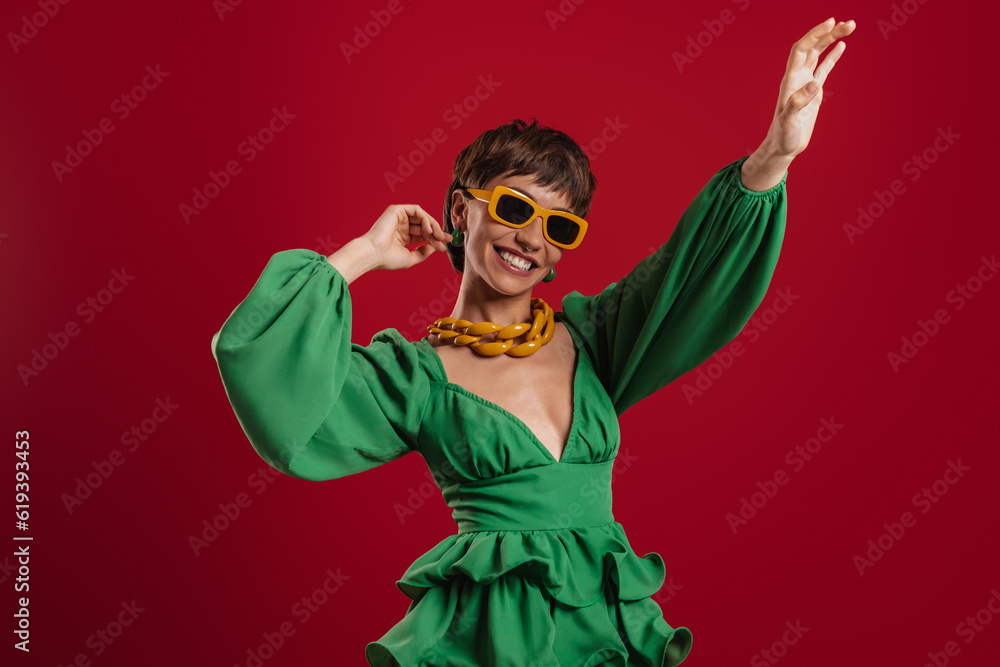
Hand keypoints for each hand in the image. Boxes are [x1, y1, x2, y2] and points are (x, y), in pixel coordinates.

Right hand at [362, 204, 450, 270]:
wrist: (374, 254)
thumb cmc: (388, 259)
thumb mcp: (410, 258)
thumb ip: (423, 252)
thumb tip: (435, 246)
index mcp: (403, 237)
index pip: (424, 235)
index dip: (436, 238)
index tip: (446, 243)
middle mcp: (401, 226)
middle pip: (425, 226)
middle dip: (437, 233)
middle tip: (446, 239)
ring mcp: (399, 217)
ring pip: (423, 217)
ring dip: (433, 226)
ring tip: (438, 236)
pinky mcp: (397, 210)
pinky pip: (417, 210)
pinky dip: (425, 218)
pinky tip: (428, 229)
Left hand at [762, 17, 856, 159]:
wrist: (783, 147)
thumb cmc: (782, 136)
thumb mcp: (788, 121)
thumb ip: (798, 102)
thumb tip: (814, 85)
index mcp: (790, 80)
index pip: (802, 49)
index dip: (814, 34)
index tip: (830, 23)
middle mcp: (797, 77)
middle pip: (813, 47)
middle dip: (829, 33)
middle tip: (849, 23)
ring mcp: (806, 83)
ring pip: (819, 55)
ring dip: (832, 40)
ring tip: (850, 26)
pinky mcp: (813, 92)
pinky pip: (823, 68)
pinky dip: (832, 56)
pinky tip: (842, 46)